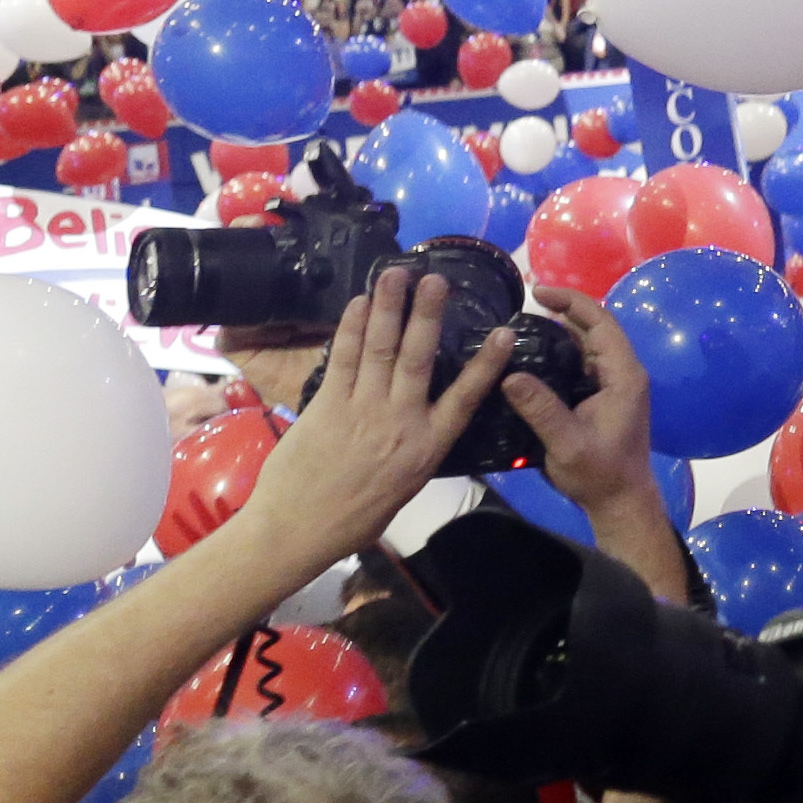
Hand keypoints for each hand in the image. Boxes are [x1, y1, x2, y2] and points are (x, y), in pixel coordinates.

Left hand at [231, 270, 525, 583]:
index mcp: (427, 447)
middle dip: (428, 314)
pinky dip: (353, 327)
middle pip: (418, 358)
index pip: (466, 397)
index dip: (486, 363)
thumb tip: (422, 421)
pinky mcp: (327, 405)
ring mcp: (362, 410)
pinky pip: (344, 358)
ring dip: (390, 307)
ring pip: (381, 349)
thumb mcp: (404, 488)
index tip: (504, 333)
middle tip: (436, 278)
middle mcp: (400, 421)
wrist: (298, 529)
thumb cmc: (355, 518)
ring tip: (397, 273)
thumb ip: (415, 448)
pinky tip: (360, 303)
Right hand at [502, 283, 656, 513]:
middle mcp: (623, 373)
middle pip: (596, 328)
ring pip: (588, 345)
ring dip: (561, 331)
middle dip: (564, 310)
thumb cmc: (599, 473)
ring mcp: (614, 384)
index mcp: (624, 375)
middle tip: (524, 304)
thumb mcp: (566, 443)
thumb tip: (509, 374)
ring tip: (522, 325)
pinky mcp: (603, 396)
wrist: (619, 500)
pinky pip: (582, 363)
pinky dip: (560, 352)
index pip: (602, 323)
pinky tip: (532, 355)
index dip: (572, 302)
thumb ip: (541, 409)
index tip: (538, 292)